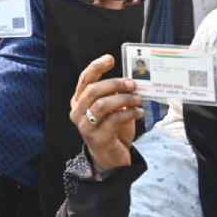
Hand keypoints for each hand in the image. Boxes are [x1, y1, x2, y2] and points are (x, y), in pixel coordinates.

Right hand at [70, 55, 142, 172]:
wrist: (111, 158)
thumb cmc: (112, 129)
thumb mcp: (113, 108)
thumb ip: (116, 95)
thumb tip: (131, 79)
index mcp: (79, 100)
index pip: (85, 79)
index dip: (96, 67)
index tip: (110, 58)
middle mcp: (77, 111)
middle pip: (93, 90)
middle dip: (115, 84)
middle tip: (133, 83)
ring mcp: (85, 125)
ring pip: (102, 104)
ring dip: (123, 99)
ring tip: (138, 99)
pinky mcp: (97, 137)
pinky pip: (113, 120)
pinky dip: (129, 113)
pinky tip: (139, 112)